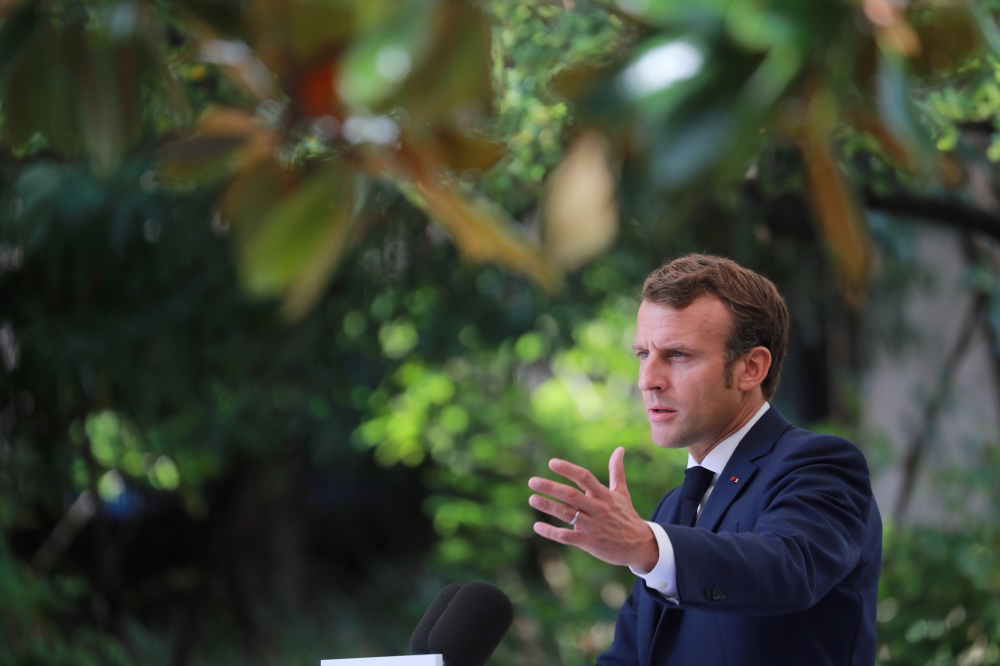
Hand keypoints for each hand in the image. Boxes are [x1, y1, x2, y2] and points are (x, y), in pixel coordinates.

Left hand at [527, 447, 657, 570]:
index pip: (584, 477)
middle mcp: (598, 509)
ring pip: (567, 514)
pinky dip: (552, 532)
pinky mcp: (590, 542)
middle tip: (532, 481)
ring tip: (532, 499)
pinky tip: (538, 527)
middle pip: (571, 495)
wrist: (641, 545)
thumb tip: (619, 449)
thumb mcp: (622, 493)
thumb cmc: (627, 516)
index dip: (568, 469)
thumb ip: (617, 471)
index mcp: (604, 495)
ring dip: (548, 506)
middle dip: (551, 487)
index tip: (552, 463)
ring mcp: (593, 526)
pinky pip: (567, 537)